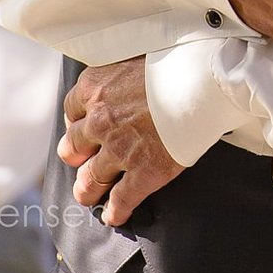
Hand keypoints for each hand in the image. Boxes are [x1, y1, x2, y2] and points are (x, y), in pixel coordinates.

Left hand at [58, 58, 185, 230]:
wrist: (201, 81)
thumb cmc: (176, 61)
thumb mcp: (134, 55)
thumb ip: (121, 72)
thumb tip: (125, 76)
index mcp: (94, 88)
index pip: (71, 110)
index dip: (76, 123)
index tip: (80, 128)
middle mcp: (99, 121)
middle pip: (72, 147)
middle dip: (75, 157)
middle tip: (80, 163)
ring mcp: (119, 150)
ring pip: (90, 179)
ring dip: (87, 190)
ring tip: (88, 196)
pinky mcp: (143, 173)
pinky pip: (121, 199)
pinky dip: (115, 211)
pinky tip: (113, 216)